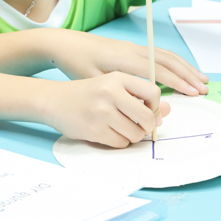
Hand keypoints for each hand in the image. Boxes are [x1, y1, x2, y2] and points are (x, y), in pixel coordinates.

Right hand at [44, 73, 170, 147]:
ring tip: (121, 128)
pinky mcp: (94, 130)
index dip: (155, 106)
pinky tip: (109, 132)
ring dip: (132, 135)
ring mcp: (101, 112)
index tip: (148, 109)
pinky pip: (121, 143)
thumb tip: (166, 111)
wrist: (53, 100)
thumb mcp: (112, 87)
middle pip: (147, 118)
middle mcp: (110, 92)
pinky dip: (119, 141)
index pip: (153, 92)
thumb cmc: (87, 94)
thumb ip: (139, 97)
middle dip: (147, 126)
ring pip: (135, 134)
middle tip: (138, 125)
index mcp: (117, 78)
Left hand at [45, 29, 206, 94]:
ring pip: (167, 56)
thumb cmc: (77, 64)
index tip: (193, 92)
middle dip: (188, 75)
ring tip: (201, 79)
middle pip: (168, 61)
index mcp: (125, 59)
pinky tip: (183, 70)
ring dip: (186, 67)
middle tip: (205, 88)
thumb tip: (140, 102)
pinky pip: (160, 54)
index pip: (158, 71)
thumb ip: (117, 89)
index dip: (178, 82)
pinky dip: (175, 62)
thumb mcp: (94, 79)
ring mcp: (134, 47)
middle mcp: (134, 50)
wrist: (67, 44)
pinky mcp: (133, 48)